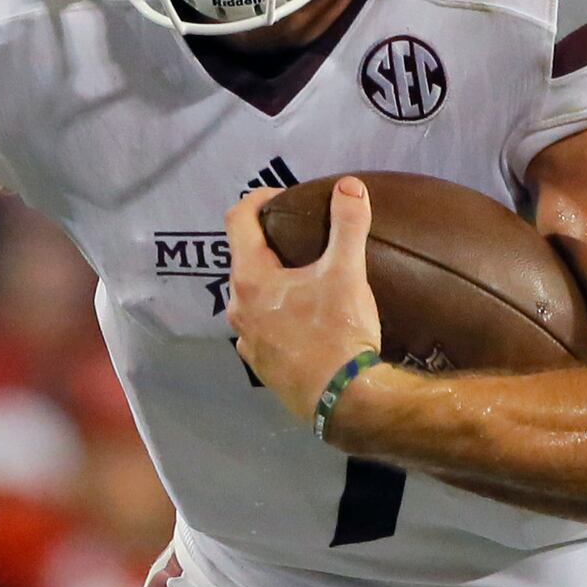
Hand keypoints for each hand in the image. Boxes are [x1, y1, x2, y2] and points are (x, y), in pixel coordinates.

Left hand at [223, 177, 384, 425]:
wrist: (343, 400)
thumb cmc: (338, 333)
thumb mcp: (346, 273)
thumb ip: (347, 225)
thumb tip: (349, 186)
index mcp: (251, 279)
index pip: (237, 220)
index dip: (257, 199)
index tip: (282, 195)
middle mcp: (238, 308)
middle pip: (244, 260)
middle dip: (269, 243)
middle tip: (300, 237)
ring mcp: (247, 340)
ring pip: (252, 297)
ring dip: (272, 282)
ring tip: (304, 279)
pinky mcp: (261, 365)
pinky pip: (263, 328)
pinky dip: (277, 315)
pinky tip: (304, 319)